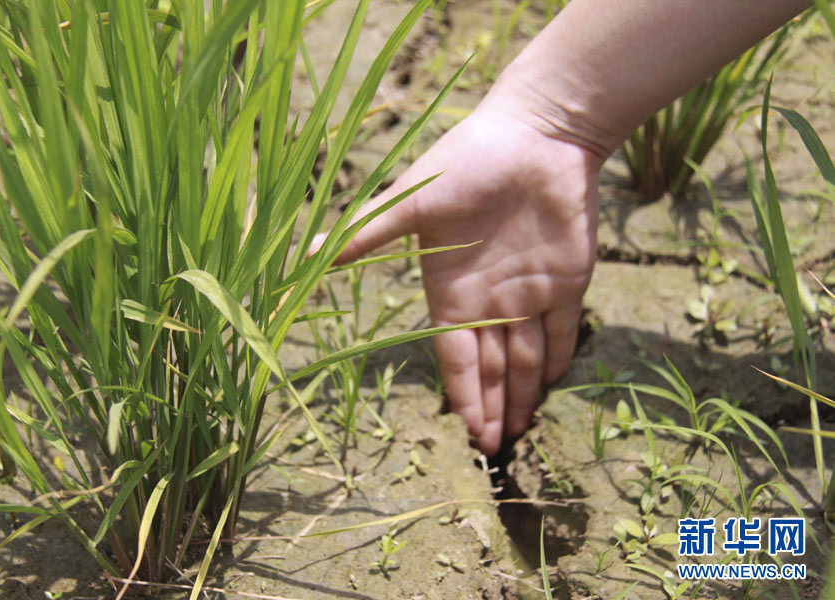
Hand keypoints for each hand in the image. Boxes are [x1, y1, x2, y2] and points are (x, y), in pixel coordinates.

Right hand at [317, 90, 601, 455]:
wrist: (535, 132)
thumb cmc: (468, 163)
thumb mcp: (413, 203)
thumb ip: (368, 233)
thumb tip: (308, 251)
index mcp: (449, 290)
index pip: (455, 357)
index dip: (462, 396)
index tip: (468, 434)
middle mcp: (488, 299)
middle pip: (490, 368)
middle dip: (492, 407)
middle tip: (496, 450)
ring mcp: (529, 292)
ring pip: (527, 358)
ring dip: (524, 395)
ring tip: (522, 432)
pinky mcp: (569, 280)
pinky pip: (564, 331)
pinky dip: (559, 360)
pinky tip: (552, 388)